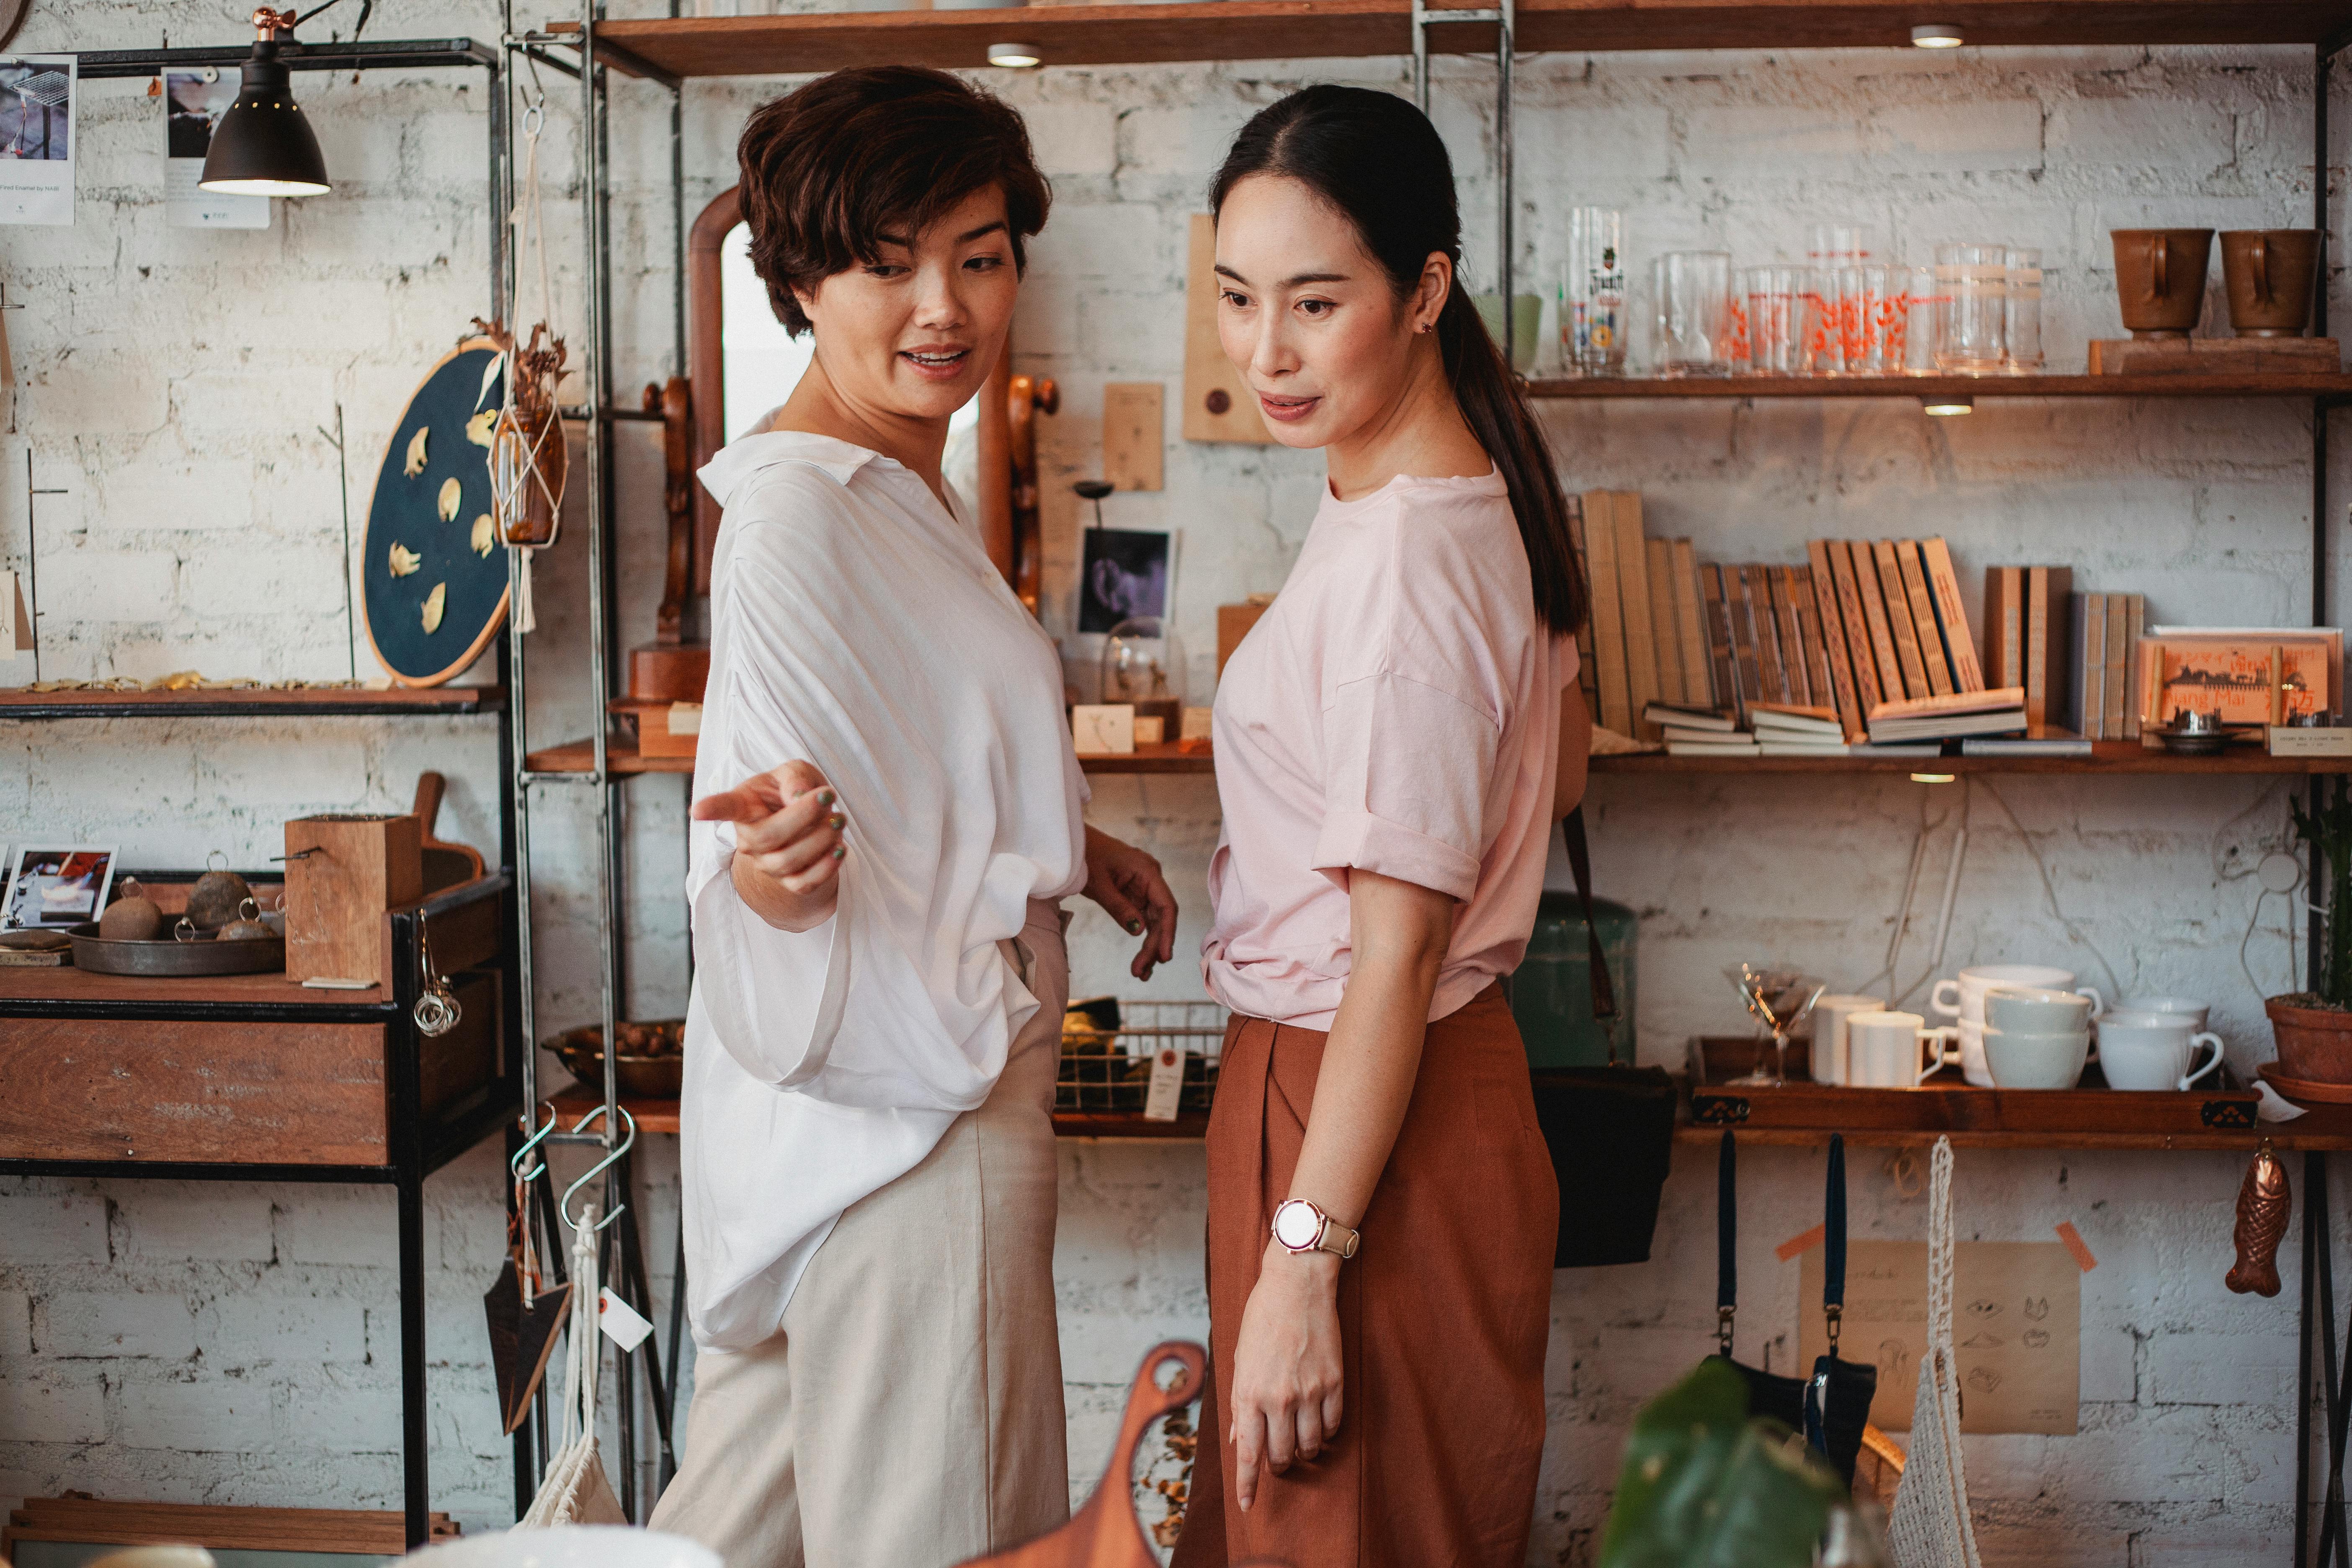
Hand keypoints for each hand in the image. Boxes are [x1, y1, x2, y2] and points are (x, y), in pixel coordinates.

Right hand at [692, 760, 844, 931]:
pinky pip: (804, 883)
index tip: (697, 811)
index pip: (726, 807)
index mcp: (744, 805)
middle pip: (768, 837)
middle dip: (804, 816)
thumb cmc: (795, 792)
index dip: (712, 809)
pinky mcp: (787, 883)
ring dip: (821, 839)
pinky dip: (826, 866)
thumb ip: (795, 777)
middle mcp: (749, 838)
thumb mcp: (795, 773)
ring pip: (788, 861)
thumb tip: (798, 796)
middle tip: (828, 796)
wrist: (809, 826)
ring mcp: (766, 864)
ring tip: (838, 820)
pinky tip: (839, 848)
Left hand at [1082, 826, 1177, 979]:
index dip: (1167, 932)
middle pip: (1161, 917)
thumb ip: (1119, 908)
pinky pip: (1144, 918)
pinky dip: (1141, 937)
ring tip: (1140, 973)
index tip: (1164, 956)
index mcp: (1147, 871)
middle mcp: (1151, 879)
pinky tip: (1141, 959)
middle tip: (1141, 972)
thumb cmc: (1085, 858)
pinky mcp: (1136, 895)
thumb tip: (1138, 932)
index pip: (1166, 905)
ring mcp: (1144, 887)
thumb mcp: (1099, 885)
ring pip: (1154, 921)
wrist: (1075, 845)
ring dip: (1149, 947)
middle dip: (1153, 946)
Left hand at [1227, 1243, 1343, 1511]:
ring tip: (1298, 1443)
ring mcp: (1310, 1391)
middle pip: (1281, 1455)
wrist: (1297, 1285)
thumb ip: (1240, 1403)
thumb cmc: (1262, 1319)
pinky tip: (1318, 1423)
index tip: (1248, 1505)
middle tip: (1277, 1461)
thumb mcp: (1240, 1360)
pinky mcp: (1335, 1382)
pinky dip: (1326, 1431)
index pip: (1248, 1454)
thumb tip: (1240, 1438)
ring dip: (1304, 1451)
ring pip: (1310, 1445)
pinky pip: (1333, 1424)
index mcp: (1250, 1393)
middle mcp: (1279, 1398)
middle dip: (1278, 1465)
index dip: (1247, 1485)